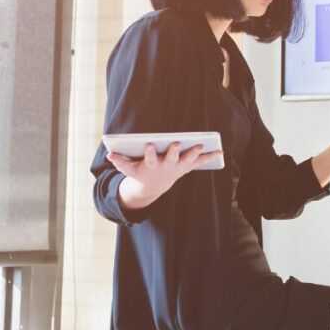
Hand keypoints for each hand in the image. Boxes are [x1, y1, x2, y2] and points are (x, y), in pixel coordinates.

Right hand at [107, 142, 222, 207]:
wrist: (154, 186)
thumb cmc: (141, 173)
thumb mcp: (129, 169)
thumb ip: (120, 161)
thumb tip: (109, 154)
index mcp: (152, 165)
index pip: (150, 158)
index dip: (149, 152)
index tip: (149, 144)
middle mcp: (166, 167)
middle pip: (171, 158)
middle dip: (173, 151)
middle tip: (176, 143)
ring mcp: (178, 168)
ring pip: (187, 160)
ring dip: (194, 153)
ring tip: (200, 145)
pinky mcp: (186, 167)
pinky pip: (199, 162)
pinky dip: (210, 157)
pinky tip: (219, 151)